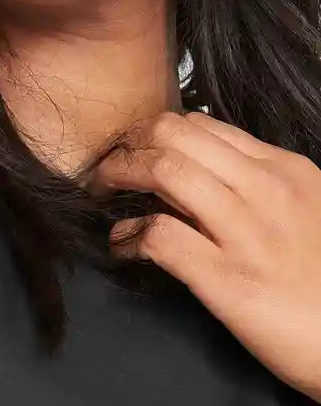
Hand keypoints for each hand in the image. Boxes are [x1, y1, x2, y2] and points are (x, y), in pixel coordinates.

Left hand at [85, 109, 320, 403]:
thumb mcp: (307, 212)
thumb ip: (261, 189)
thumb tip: (205, 177)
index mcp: (284, 170)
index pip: (201, 125)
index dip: (154, 134)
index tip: (134, 154)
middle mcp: (266, 190)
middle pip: (173, 135)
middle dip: (127, 146)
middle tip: (108, 171)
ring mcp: (247, 233)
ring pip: (163, 171)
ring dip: (119, 179)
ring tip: (105, 198)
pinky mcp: (228, 279)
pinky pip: (159, 237)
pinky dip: (128, 237)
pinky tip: (122, 248)